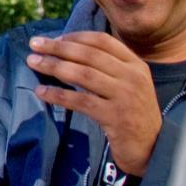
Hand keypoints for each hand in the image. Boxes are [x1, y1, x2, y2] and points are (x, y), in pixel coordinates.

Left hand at [27, 32, 162, 174]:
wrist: (152, 148)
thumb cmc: (132, 113)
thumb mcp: (128, 84)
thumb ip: (107, 67)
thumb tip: (66, 50)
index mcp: (136, 65)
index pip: (102, 41)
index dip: (75, 37)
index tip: (53, 38)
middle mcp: (132, 77)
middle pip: (89, 55)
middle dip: (58, 48)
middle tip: (34, 45)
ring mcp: (125, 96)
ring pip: (83, 74)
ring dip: (54, 66)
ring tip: (33, 62)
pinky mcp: (115, 117)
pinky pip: (80, 101)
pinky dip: (58, 94)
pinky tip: (41, 92)